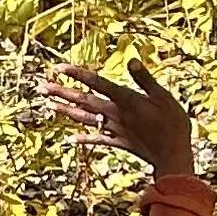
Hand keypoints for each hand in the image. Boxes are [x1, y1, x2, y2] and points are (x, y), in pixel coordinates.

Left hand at [43, 57, 196, 179]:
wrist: (174, 155)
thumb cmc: (173, 124)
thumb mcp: (163, 96)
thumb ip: (145, 79)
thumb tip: (131, 60)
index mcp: (126, 99)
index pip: (97, 83)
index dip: (77, 74)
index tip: (59, 68)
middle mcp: (116, 114)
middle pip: (84, 101)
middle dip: (62, 93)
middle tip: (42, 87)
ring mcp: (116, 129)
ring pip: (86, 119)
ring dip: (66, 112)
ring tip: (49, 105)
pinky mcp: (119, 143)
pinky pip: (97, 140)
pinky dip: (84, 138)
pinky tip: (70, 138)